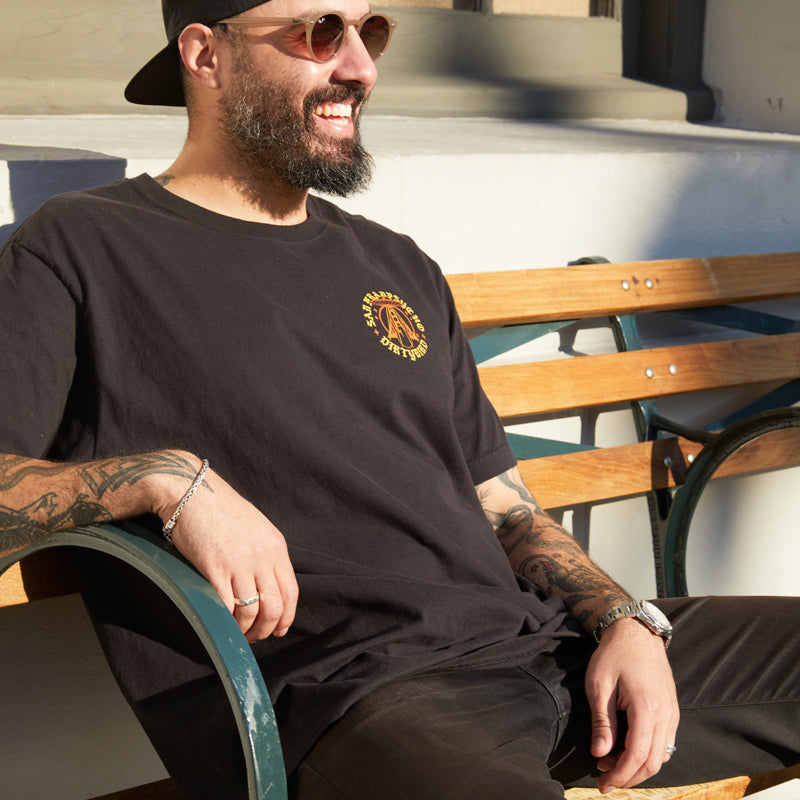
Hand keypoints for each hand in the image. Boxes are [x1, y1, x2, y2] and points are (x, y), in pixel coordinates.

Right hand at [156, 460, 297, 642]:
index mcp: (276, 546)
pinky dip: (224, 622)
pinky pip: (225, 605)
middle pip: (274, 607)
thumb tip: (268, 585)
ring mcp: (239, 562)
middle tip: (254, 637)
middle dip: (266, 629)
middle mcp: (263, 555)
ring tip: (235, 632)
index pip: (291, 592)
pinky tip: (220, 624)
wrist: (192, 491)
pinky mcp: (214, 567)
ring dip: (244, 630)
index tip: (278, 630)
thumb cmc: (221, 510)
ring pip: (250, 611)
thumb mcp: (257, 528)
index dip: (287, 618)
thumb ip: (266, 554)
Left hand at [584, 617, 679, 793]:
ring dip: (637, 767)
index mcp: (647, 706)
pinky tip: (626, 750)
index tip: (602, 784)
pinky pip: (665, 744)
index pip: (638, 755)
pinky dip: (647, 755)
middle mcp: (666, 714)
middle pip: (653, 762)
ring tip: (609, 763)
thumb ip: (602, 722)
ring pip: (662, 756)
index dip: (620, 774)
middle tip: (603, 779)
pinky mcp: (672, 711)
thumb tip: (600, 754)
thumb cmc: (614, 654)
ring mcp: (673, 713)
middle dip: (628, 777)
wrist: (636, 632)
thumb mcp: (599, 685)